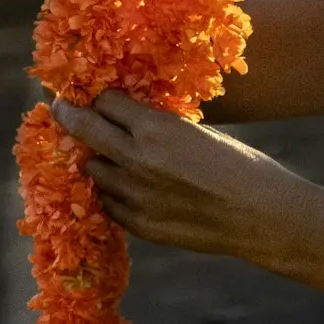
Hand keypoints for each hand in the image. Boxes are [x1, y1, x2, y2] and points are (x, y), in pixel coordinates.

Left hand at [50, 91, 289, 257]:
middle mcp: (137, 161)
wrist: (262, 216)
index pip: (106, 102)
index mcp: (155, 129)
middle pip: (85, 130)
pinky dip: (115, 193)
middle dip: (70, 116)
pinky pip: (110, 203)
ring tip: (114, 158)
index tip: (96, 97)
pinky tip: (133, 189)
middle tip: (61, 109)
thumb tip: (126, 121)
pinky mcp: (140, 226)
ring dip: (100, 161)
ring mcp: (135, 197)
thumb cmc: (240, 166)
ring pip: (94, 170)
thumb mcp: (197, 132)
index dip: (103, 98)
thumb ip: (158, 128)